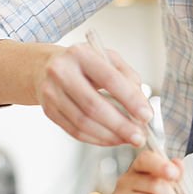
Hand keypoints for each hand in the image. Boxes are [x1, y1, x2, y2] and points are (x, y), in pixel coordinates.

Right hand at [34, 41, 152, 146]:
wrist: (46, 67)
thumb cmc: (83, 64)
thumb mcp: (107, 59)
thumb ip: (128, 78)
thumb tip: (142, 105)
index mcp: (80, 54)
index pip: (110, 79)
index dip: (130, 100)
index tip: (146, 116)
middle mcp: (62, 72)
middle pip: (94, 106)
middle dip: (121, 125)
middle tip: (139, 137)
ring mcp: (51, 93)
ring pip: (83, 122)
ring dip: (110, 136)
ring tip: (128, 139)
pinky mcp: (48, 111)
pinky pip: (75, 131)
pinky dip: (97, 139)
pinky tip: (111, 139)